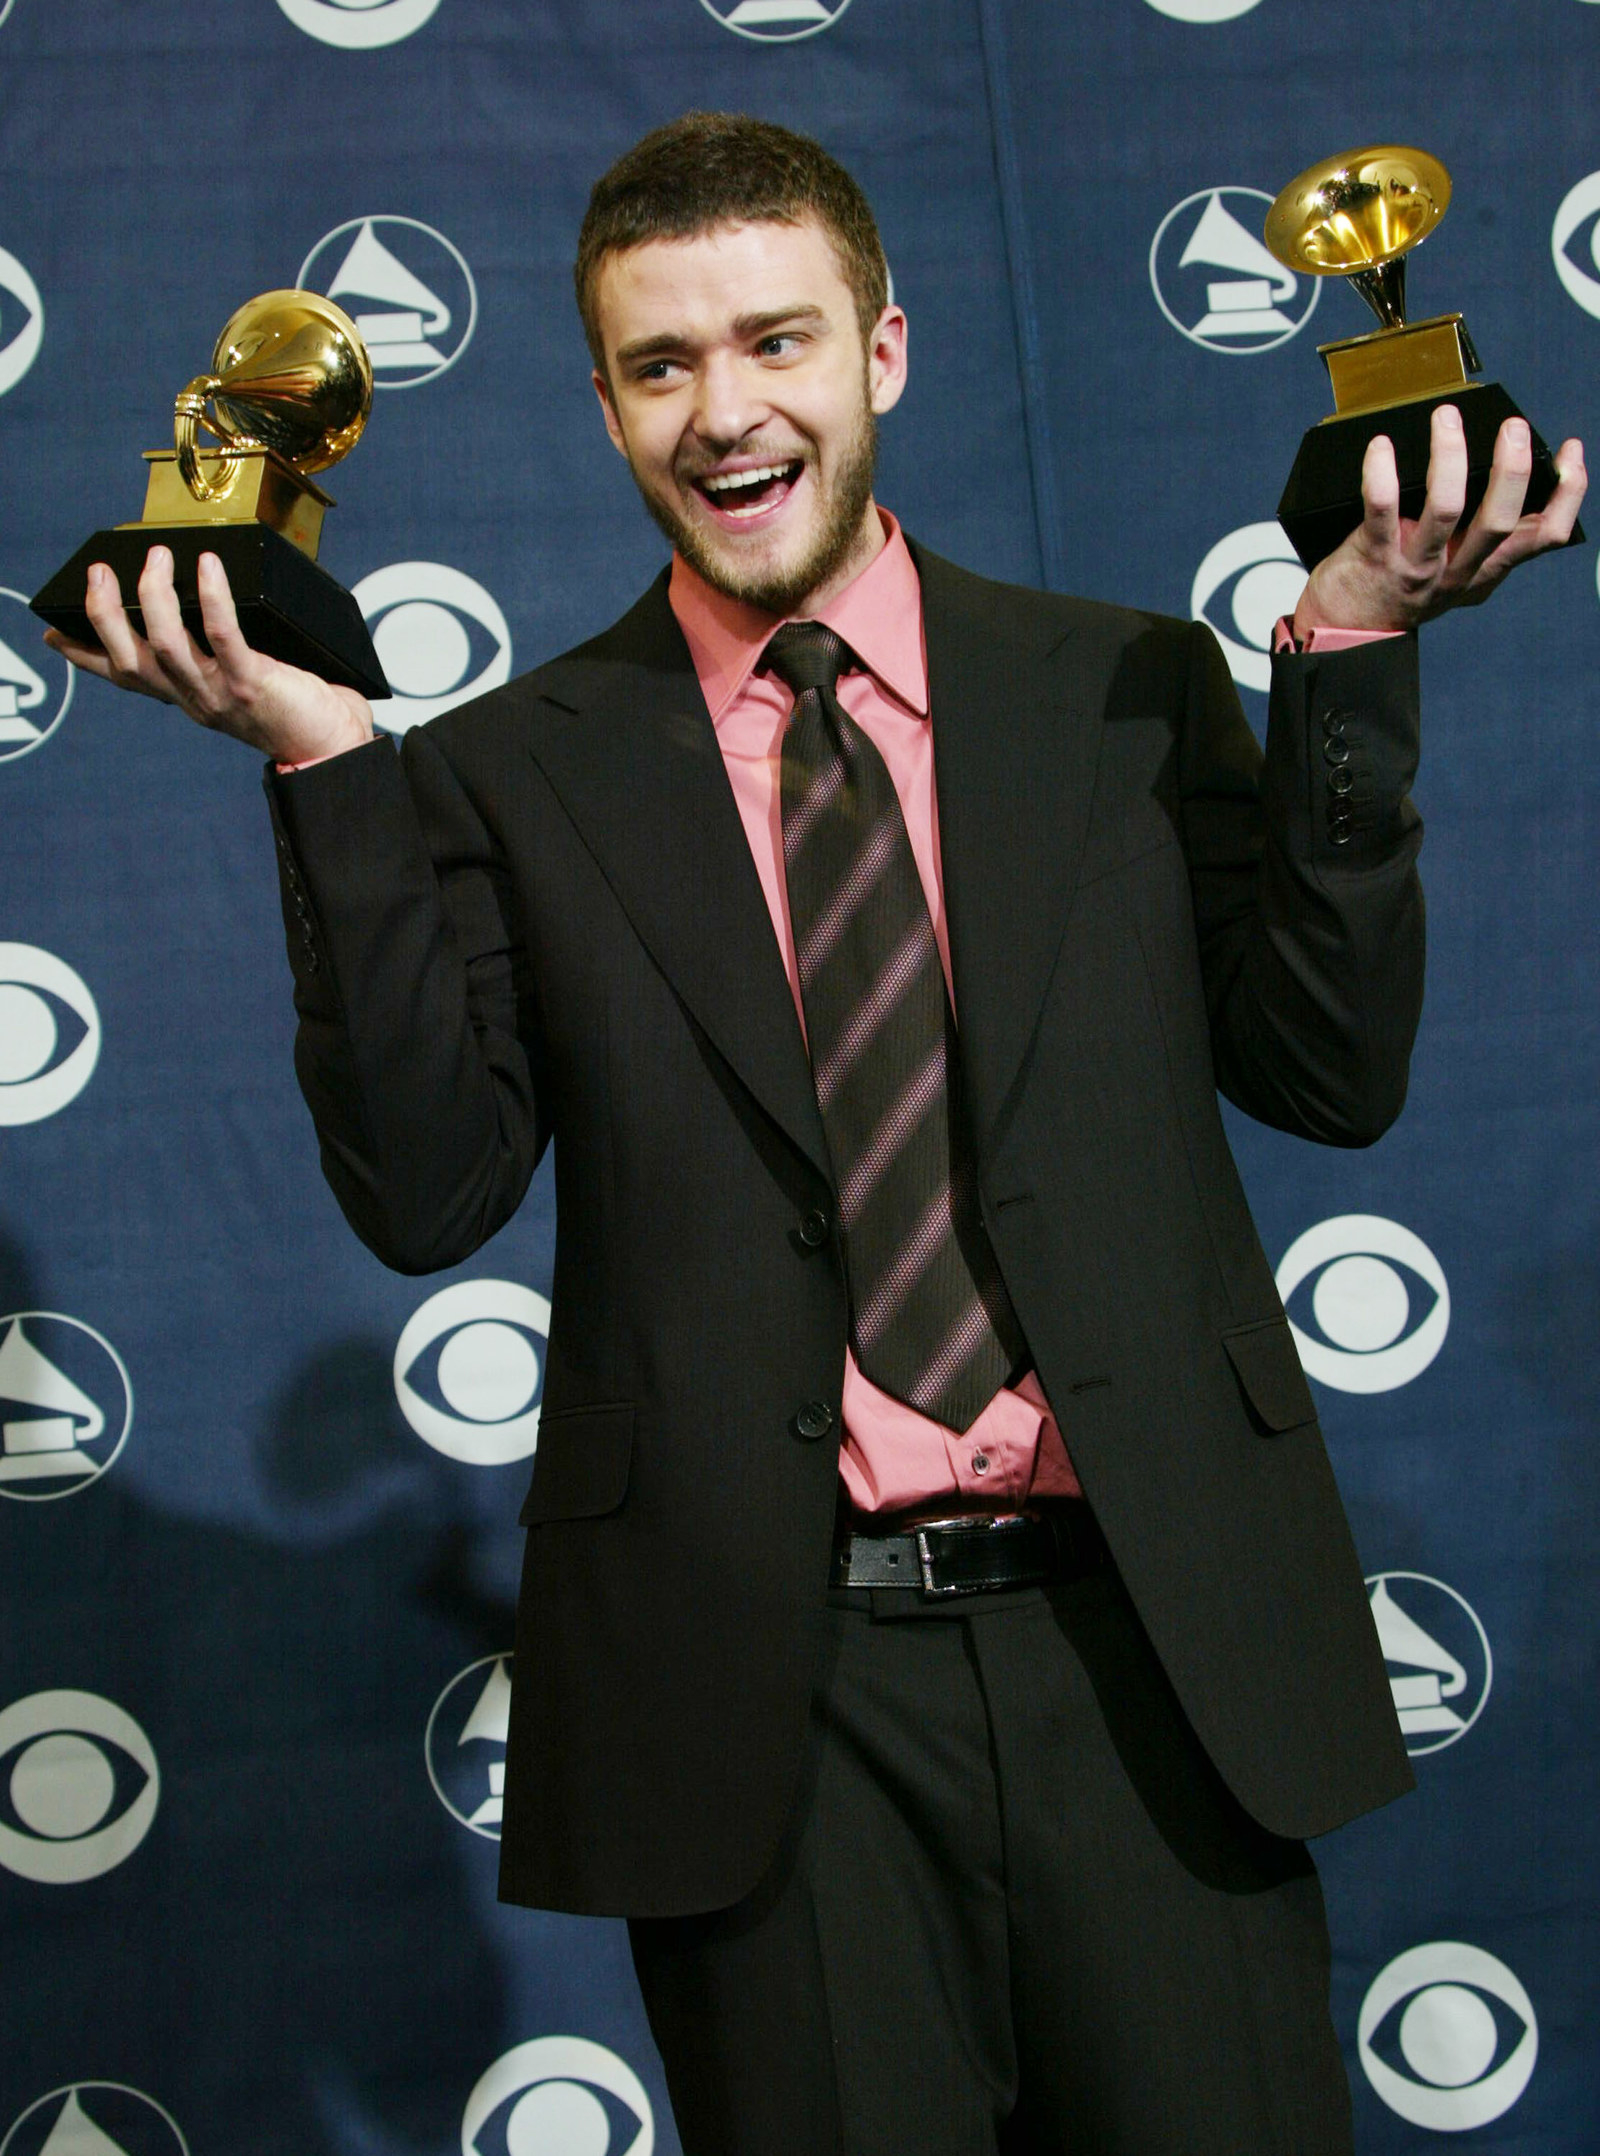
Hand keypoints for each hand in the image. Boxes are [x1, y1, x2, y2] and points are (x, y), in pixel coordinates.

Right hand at [43, 545, 375, 763]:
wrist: (337, 750)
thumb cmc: (297, 710)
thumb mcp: (242, 681)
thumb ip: (219, 651)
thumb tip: (205, 597)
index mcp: (188, 696)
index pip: (125, 677)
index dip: (84, 656)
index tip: (52, 632)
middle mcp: (195, 697)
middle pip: (130, 661)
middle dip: (106, 615)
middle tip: (98, 572)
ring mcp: (221, 693)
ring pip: (167, 646)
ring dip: (155, 597)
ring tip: (157, 557)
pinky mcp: (254, 684)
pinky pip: (225, 637)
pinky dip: (213, 599)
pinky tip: (209, 568)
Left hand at [1293, 406, 1586, 639]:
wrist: (1345, 631)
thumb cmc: (1401, 588)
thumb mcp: (1458, 570)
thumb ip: (1482, 535)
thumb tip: (1511, 470)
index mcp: (1486, 570)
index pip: (1545, 537)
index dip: (1567, 494)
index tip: (1570, 451)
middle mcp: (1457, 571)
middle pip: (1500, 521)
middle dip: (1513, 470)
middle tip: (1513, 427)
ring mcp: (1416, 567)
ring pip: (1446, 510)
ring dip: (1449, 458)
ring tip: (1447, 418)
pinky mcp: (1374, 557)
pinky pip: (1381, 509)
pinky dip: (1380, 474)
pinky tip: (1380, 448)